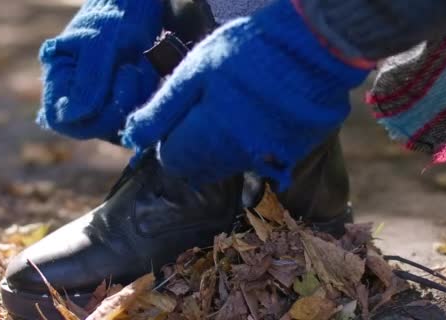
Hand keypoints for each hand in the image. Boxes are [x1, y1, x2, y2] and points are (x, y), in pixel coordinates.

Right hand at [37, 0, 162, 141]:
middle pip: (89, 128)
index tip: (109, 87)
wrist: (142, 8)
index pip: (58, 119)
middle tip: (131, 71)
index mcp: (58, 78)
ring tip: (139, 64)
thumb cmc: (114, 17)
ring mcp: (101, 105)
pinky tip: (146, 72)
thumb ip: (88, 78)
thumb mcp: (99, 42)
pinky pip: (134, 119)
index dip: (84, 116)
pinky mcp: (125, 106)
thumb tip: (74, 116)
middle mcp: (76, 97)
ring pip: (116, 127)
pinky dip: (145, 99)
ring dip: (134, 99)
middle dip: (115, 106)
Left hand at [122, 0, 367, 188]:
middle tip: (204, 110)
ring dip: (220, 147)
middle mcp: (234, 158)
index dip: (168, 138)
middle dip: (192, 147)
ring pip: (227, 166)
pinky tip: (258, 116)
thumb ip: (161, 110)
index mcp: (206, 139)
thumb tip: (132, 139)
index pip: (171, 160)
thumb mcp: (193, 72)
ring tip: (231, 109)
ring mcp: (266, 160)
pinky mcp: (291, 155)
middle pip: (199, 169)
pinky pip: (259, 161)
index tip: (178, 116)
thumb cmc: (245, 52)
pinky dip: (251, 146)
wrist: (313, 46)